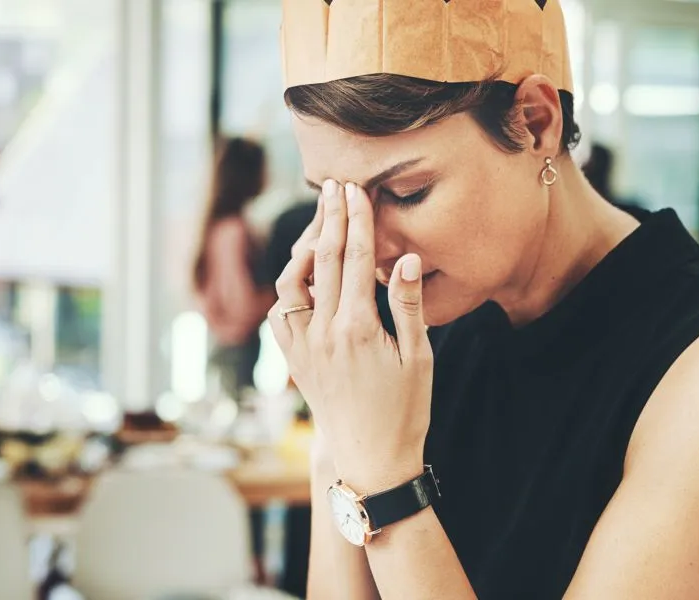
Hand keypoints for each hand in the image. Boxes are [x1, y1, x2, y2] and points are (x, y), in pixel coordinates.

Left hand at [269, 180, 433, 492]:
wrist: (370, 458)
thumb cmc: (404, 410)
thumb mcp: (419, 358)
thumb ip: (409, 305)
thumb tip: (406, 258)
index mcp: (357, 328)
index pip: (356, 259)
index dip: (356, 220)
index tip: (355, 190)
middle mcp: (323, 333)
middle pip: (323, 260)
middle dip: (328, 218)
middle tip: (333, 187)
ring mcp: (302, 347)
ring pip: (291, 282)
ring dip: (304, 249)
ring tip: (319, 226)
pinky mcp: (292, 360)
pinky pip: (280, 313)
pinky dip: (289, 286)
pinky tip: (303, 274)